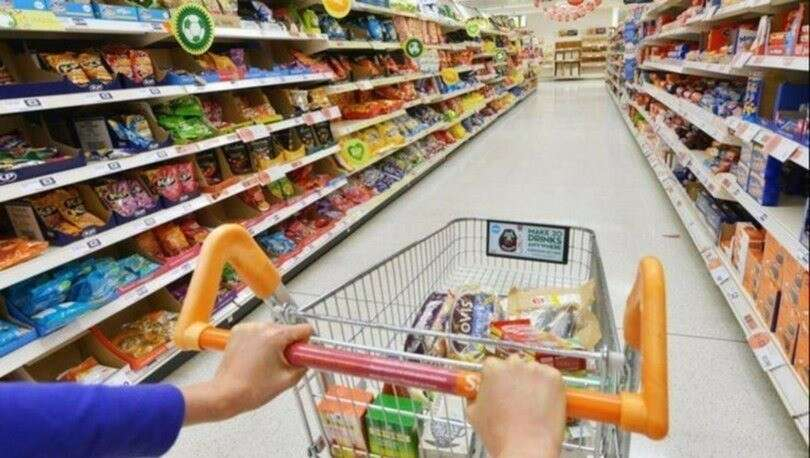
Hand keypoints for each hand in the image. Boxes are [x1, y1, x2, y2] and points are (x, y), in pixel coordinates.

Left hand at [182, 322, 311, 424]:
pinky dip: (260, 342)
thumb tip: (307, 359)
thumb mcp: (288, 380)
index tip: (301, 354)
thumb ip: (303, 366)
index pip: (304, 329)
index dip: (306, 343)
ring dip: (275, 343)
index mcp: (275, 336)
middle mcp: (261, 327)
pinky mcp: (238, 332)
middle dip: (289, 345)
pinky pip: (258, 332)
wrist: (225, 394)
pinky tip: (256, 358)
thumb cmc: (252, 390)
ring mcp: (247, 328)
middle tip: (282, 364)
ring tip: (267, 363)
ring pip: (272, 330)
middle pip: (287, 329)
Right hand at [466, 355, 565, 457]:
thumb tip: (479, 392)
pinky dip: (550, 387)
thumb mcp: (473, 414)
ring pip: (533, 370)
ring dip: (533, 381)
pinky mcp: (554, 377)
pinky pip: (551, 377)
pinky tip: (545, 404)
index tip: (500, 388)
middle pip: (514, 364)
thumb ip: (475, 396)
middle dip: (515, 377)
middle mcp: (514, 363)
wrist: (526, 447)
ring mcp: (536, 369)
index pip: (493, 365)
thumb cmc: (498, 434)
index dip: (497, 378)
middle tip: (517, 396)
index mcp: (493, 369)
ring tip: (533, 404)